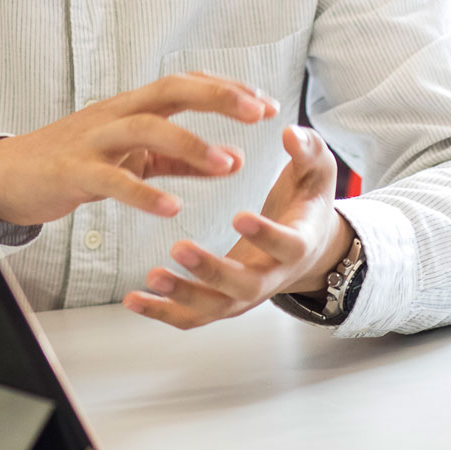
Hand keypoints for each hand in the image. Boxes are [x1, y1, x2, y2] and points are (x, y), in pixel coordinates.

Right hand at [0, 72, 279, 227]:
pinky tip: (170, 208)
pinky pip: (112, 178)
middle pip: (171, 90)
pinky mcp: (73, 171)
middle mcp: (115, 114)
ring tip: (225, 163)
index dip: (227, 90)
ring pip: (146, 127)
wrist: (8, 176)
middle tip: (259, 111)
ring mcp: (93, 140)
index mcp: (131, 108)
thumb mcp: (132, 157)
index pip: (185, 85)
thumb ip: (179, 159)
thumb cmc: (72, 163)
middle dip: (217, 96)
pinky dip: (143, 192)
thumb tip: (232, 159)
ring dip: (190, 143)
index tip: (267, 104)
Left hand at [122, 125, 350, 329]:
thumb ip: (308, 150)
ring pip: (214, 307)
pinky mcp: (221, 302)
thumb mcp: (317, 172)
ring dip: (182, 296)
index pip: (287, 245)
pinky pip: (192, 317)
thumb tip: (289, 132)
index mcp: (298, 244)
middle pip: (244, 286)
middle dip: (212, 271)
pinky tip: (132, 300)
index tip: (239, 216)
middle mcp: (271, 277)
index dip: (266, 235)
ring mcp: (244, 295)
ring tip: (151, 277)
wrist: (310, 249)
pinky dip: (162, 312)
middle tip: (179, 247)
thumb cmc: (308, 203)